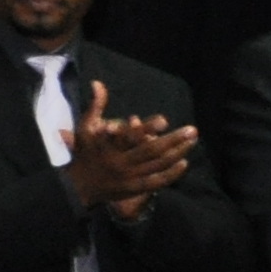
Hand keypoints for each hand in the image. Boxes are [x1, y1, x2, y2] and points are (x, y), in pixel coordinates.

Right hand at [62, 81, 196, 214]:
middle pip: (151, 151)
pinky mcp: (134, 188)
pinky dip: (172, 173)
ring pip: (157, 165)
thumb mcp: (85, 128)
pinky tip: (185, 162)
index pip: (130, 136)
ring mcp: (128, 177)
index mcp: (108, 146)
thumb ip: (95, 106)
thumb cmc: (85, 152)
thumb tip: (97, 82)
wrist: (78, 186)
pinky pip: (157, 181)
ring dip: (177, 153)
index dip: (148, 128)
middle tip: (192, 130)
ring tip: (192, 141)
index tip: (165, 120)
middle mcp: (119, 162)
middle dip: (173, 140)